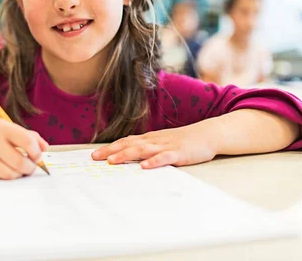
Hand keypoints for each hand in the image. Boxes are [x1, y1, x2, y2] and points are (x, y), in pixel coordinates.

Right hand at [0, 117, 48, 179]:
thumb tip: (45, 147)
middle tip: (31, 166)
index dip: (36, 152)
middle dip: (30, 167)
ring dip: (19, 174)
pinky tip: (4, 168)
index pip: (27, 141)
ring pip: (9, 174)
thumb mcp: (5, 125)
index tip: (38, 155)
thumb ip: (27, 135)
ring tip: (20, 169)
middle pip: (20, 162)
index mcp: (1, 127)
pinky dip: (5, 175)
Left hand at [91, 125, 216, 168]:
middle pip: (129, 145)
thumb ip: (147, 149)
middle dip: (111, 151)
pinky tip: (145, 166)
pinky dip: (154, 161)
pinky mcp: (178, 153)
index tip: (94, 155)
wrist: (207, 135)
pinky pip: (164, 158)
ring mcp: (166, 146)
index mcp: (149, 138)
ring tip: (113, 161)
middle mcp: (154, 140)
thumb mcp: (162, 143)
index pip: (125, 142)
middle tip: (95, 158)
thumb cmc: (183, 141)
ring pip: (143, 150)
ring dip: (127, 155)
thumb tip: (129, 157)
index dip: (109, 148)